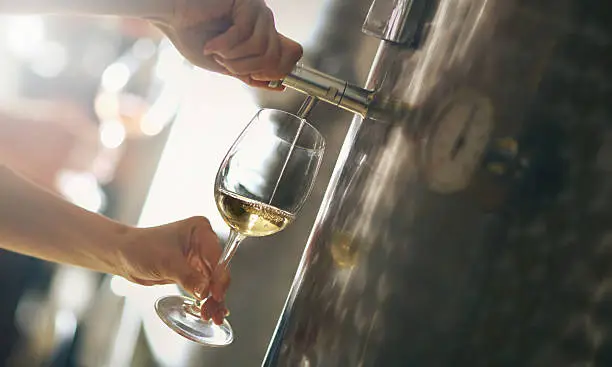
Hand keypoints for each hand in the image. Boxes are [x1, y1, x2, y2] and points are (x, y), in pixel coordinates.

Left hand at [118, 216, 229, 323]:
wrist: (123, 255)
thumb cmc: (141, 248)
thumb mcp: (167, 262)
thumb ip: (188, 277)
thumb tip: (205, 293)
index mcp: (200, 230)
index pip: (216, 257)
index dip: (219, 278)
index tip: (217, 295)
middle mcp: (203, 242)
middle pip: (217, 271)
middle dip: (216, 292)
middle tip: (213, 312)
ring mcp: (198, 257)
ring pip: (212, 282)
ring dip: (213, 299)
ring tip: (214, 317)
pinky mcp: (192, 270)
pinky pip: (204, 287)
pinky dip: (206, 299)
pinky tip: (211, 311)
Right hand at [149, 0, 301, 88]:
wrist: (170, 17)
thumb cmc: (191, 36)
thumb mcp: (225, 64)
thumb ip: (250, 73)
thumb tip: (278, 85)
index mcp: (262, 35)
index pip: (291, 54)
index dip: (275, 72)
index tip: (254, 76)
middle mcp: (263, 22)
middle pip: (274, 56)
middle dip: (245, 67)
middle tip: (224, 63)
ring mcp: (257, 11)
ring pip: (260, 47)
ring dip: (233, 56)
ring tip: (215, 50)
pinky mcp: (247, 2)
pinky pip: (245, 33)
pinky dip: (225, 45)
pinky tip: (211, 43)